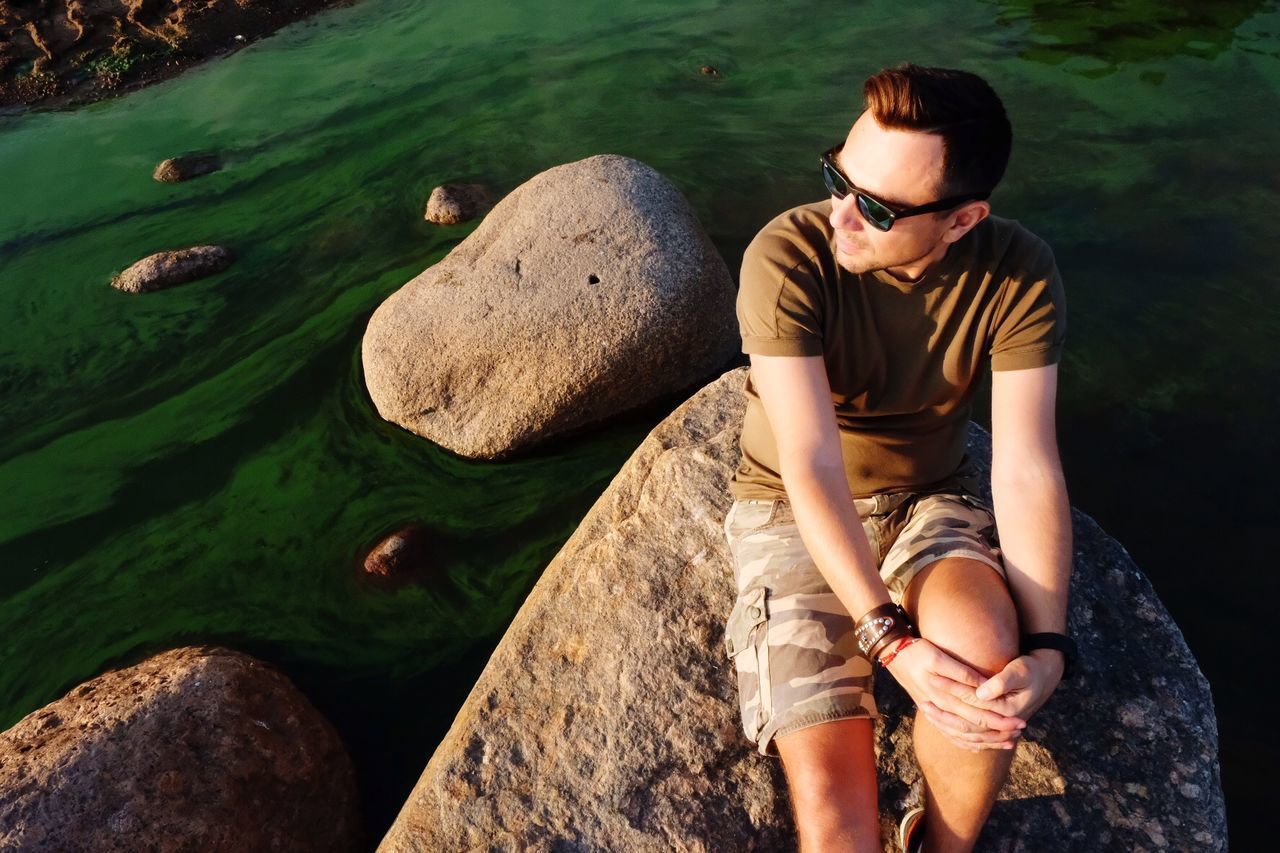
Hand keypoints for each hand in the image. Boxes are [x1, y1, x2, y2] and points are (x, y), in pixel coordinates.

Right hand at [885, 638, 1026, 752]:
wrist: (892, 653)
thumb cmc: (916, 651)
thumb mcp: (938, 657)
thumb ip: (961, 673)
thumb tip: (984, 687)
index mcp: (945, 697)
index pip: (978, 715)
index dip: (1000, 720)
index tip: (1020, 721)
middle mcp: (940, 709)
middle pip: (974, 728)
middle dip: (999, 732)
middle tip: (1020, 731)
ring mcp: (934, 712)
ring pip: (963, 735)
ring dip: (986, 740)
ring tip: (1007, 741)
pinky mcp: (931, 711)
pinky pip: (949, 734)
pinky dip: (965, 743)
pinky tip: (978, 747)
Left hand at [916, 649, 1064, 751]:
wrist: (1045, 677)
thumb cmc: (1032, 670)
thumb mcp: (1020, 671)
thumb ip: (1001, 682)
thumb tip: (981, 692)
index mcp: (1007, 710)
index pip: (972, 703)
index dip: (952, 690)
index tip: (932, 679)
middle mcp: (1002, 722)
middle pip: (967, 721)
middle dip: (943, 711)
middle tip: (921, 700)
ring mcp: (999, 726)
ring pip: (969, 733)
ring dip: (946, 723)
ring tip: (926, 710)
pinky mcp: (997, 725)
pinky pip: (975, 737)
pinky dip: (958, 735)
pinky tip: (940, 726)